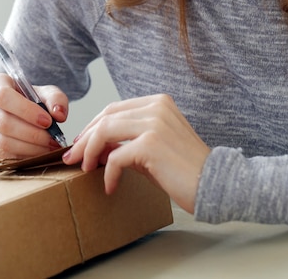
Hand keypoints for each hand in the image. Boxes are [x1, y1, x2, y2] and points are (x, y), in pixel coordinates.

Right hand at [0, 73, 68, 160]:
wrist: (17, 112)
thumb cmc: (31, 100)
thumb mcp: (45, 93)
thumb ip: (56, 99)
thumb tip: (59, 114)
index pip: (4, 96)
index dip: (26, 111)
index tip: (47, 121)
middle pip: (3, 122)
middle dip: (32, 134)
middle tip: (53, 140)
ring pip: (2, 142)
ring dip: (29, 148)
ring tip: (48, 148)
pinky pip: (1, 156)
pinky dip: (22, 157)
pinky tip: (37, 154)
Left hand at [62, 94, 209, 213]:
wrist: (214, 184)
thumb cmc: (183, 168)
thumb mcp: (152, 147)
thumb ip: (127, 141)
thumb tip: (95, 147)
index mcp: (158, 102)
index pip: (114, 108)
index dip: (92, 125)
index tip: (80, 143)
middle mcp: (156, 106)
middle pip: (106, 116)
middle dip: (85, 137)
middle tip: (73, 157)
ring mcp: (154, 123)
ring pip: (105, 131)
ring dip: (89, 152)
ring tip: (84, 169)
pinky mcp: (151, 143)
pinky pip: (115, 156)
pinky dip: (108, 172)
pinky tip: (110, 186)